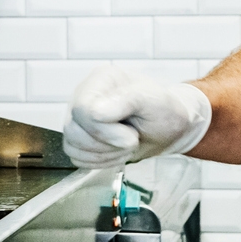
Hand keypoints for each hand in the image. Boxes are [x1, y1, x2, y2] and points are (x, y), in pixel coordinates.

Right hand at [62, 65, 211, 168]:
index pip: (82, 109)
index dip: (105, 130)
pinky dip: (99, 162)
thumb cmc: (163, 111)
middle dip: (108, 144)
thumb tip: (96, 112)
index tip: (131, 134)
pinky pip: (77, 157)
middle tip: (132, 138)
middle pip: (74, 130)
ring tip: (125, 144)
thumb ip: (127, 100)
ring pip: (73, 146)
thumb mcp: (154, 101)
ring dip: (105, 154)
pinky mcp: (79, 137)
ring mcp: (78, 117)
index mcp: (100, 79)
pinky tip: (116, 151)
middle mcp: (84, 95)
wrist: (167, 129)